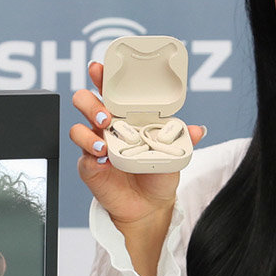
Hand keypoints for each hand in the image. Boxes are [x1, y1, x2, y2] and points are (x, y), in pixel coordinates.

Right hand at [70, 62, 205, 275]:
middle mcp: (106, 128)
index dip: (100, 77)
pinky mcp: (90, 167)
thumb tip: (198, 130)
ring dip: (87, 131)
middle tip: (105, 114)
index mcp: (124, 117)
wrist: (150, 206)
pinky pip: (83, 157)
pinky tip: (103, 159)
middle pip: (84, 103)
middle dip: (90, 102)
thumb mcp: (173, 153)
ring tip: (103, 142)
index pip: (109, 92)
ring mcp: (95, 146)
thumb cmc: (157, 173)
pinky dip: (90, 156)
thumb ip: (182, 138)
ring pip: (77, 128)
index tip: (98, 69)